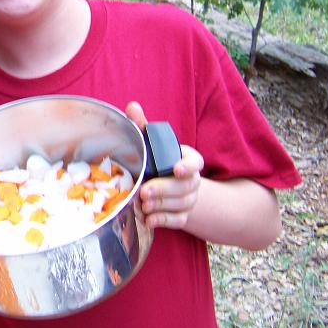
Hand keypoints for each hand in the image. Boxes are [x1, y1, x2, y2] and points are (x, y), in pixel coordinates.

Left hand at [125, 102, 203, 229]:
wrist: (167, 185)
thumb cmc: (156, 160)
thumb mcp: (150, 142)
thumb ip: (142, 125)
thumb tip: (132, 106)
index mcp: (186, 159)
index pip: (195, 162)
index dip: (188, 166)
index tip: (176, 169)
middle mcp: (192, 180)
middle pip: (185, 187)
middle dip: (164, 190)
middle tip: (145, 192)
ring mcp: (189, 198)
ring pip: (182, 204)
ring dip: (161, 206)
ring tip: (143, 205)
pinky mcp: (183, 214)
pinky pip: (179, 220)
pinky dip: (164, 221)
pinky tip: (149, 219)